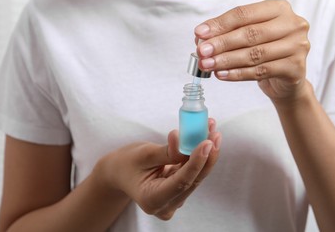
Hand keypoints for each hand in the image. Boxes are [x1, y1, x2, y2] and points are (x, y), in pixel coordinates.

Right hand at [94, 118, 220, 219]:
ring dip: (206, 152)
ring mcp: (175, 199)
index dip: (196, 162)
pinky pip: (194, 171)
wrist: (119, 173)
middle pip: (193, 180)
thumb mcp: (143, 155)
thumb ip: (166, 151)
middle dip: (206, 155)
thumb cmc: (126, 164)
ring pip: (196, 175)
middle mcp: (167, 205)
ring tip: (212, 129)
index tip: (206, 143)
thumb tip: (183, 140)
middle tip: (214, 134)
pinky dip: (199, 154)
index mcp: (152, 200)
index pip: (181, 182)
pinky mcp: (180, 190)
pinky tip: (207, 136)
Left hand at [194, 0, 310, 101]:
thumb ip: (227, 33)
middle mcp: (293, 24)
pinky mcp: (295, 68)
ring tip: (207, 65)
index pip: (245, 14)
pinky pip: (260, 71)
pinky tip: (221, 75)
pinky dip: (237, 74)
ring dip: (226, 60)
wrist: (286, 80)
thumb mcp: (248, 37)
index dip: (220, 24)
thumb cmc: (265, 52)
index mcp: (279, 8)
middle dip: (222, 43)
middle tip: (202, 52)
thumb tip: (201, 37)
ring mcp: (297, 46)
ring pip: (255, 54)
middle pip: (250, 34)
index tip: (199, 33)